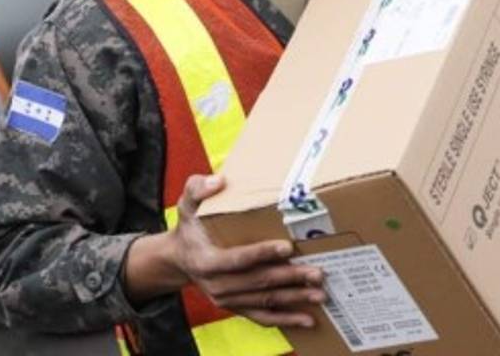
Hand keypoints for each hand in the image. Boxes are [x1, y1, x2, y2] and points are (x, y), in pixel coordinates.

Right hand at [167, 174, 325, 327]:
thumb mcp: (186, 204)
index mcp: (206, 260)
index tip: (287, 247)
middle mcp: (217, 285)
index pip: (237, 259)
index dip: (261, 253)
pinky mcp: (237, 307)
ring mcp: (228, 300)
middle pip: (258, 282)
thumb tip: (218, 181)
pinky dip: (286, 320)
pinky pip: (262, 317)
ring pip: (265, 301)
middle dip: (289, 278)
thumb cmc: (190, 226)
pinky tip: (308, 319)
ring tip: (320, 293)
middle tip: (317, 272)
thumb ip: (198, 189)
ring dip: (294, 299)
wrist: (179, 258)